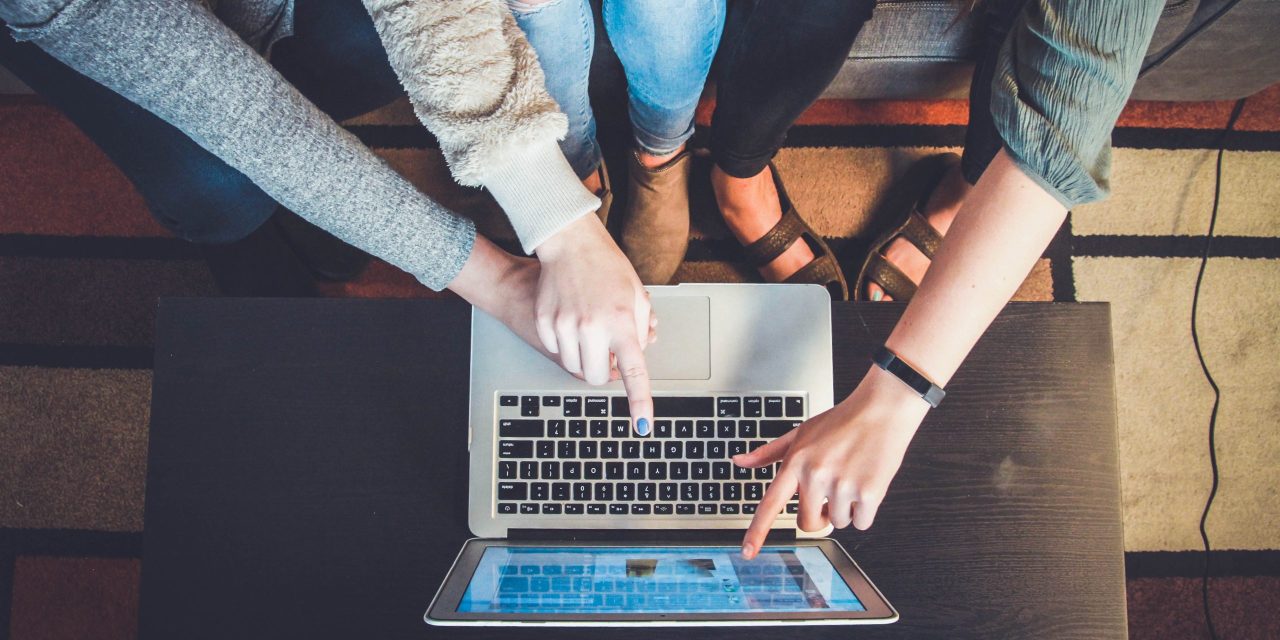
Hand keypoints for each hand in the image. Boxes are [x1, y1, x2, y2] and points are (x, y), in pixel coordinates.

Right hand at [533, 215, 655, 433]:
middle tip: (607, 351)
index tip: (643, 425)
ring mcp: (565, 326)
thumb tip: (637, 356)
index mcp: (622, 322)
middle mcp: (592, 327)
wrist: (570, 243)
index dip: (639, 402)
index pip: (634, 372)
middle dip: (603, 371)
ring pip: (574, 367)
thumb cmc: (607, 267)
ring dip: (584, 357)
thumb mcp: (637, 296)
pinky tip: (570, 319)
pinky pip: (556, 350)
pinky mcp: (544, 322)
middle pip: (596, 377)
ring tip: (589, 329)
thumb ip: (641, 330)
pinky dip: (565, 343)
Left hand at [734, 366, 929, 557]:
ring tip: (851, 478)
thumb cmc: (841, 421)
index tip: (748, 552)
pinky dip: (865, 511)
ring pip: (838, 523)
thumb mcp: (800, 432)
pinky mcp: (869, 493)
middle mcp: (816, 475)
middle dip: (819, 516)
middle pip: (808, 523)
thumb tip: (739, 462)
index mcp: (796, 462)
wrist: (881, 410)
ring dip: (845, 509)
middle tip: (829, 495)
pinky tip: (866, 484)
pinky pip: (861, 523)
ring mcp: (842, 485)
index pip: (771, 504)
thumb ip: (769, 453)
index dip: (757, 531)